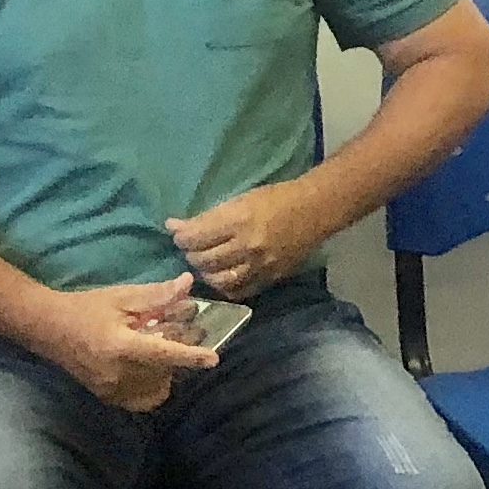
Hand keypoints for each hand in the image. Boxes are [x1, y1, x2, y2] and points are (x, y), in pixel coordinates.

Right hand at [42, 275, 219, 410]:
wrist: (48, 328)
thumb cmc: (85, 307)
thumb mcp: (121, 296)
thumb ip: (156, 295)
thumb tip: (187, 285)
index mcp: (121, 346)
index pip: (164, 354)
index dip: (190, 357)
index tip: (213, 358)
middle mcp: (117, 373)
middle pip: (164, 371)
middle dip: (179, 355)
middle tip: (185, 333)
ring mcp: (111, 390)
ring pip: (156, 388)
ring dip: (167, 370)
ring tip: (163, 348)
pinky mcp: (108, 398)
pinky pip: (142, 399)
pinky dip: (153, 385)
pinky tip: (150, 366)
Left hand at [165, 179, 331, 296]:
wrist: (314, 211)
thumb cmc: (276, 198)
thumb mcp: (241, 199)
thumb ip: (208, 216)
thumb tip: (174, 225)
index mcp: (239, 219)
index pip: (196, 236)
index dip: (181, 237)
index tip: (178, 233)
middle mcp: (247, 245)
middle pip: (204, 260)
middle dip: (191, 254)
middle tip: (191, 247)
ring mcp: (259, 265)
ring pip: (218, 279)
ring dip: (205, 272)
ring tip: (204, 263)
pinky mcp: (269, 278)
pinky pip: (238, 290)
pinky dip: (224, 286)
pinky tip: (221, 276)